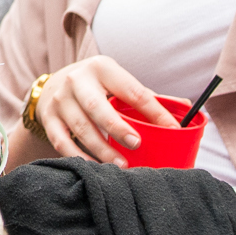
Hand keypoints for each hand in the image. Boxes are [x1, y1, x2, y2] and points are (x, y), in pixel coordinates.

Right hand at [30, 56, 176, 166]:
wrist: (53, 85)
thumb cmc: (96, 86)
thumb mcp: (117, 82)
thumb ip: (146, 96)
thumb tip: (187, 107)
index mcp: (101, 68)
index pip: (131, 90)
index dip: (153, 110)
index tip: (171, 128)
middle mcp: (77, 81)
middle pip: (97, 106)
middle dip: (118, 127)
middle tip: (137, 144)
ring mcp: (60, 100)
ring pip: (80, 127)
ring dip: (101, 148)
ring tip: (121, 164)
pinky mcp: (48, 118)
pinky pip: (62, 142)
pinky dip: (78, 156)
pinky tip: (95, 166)